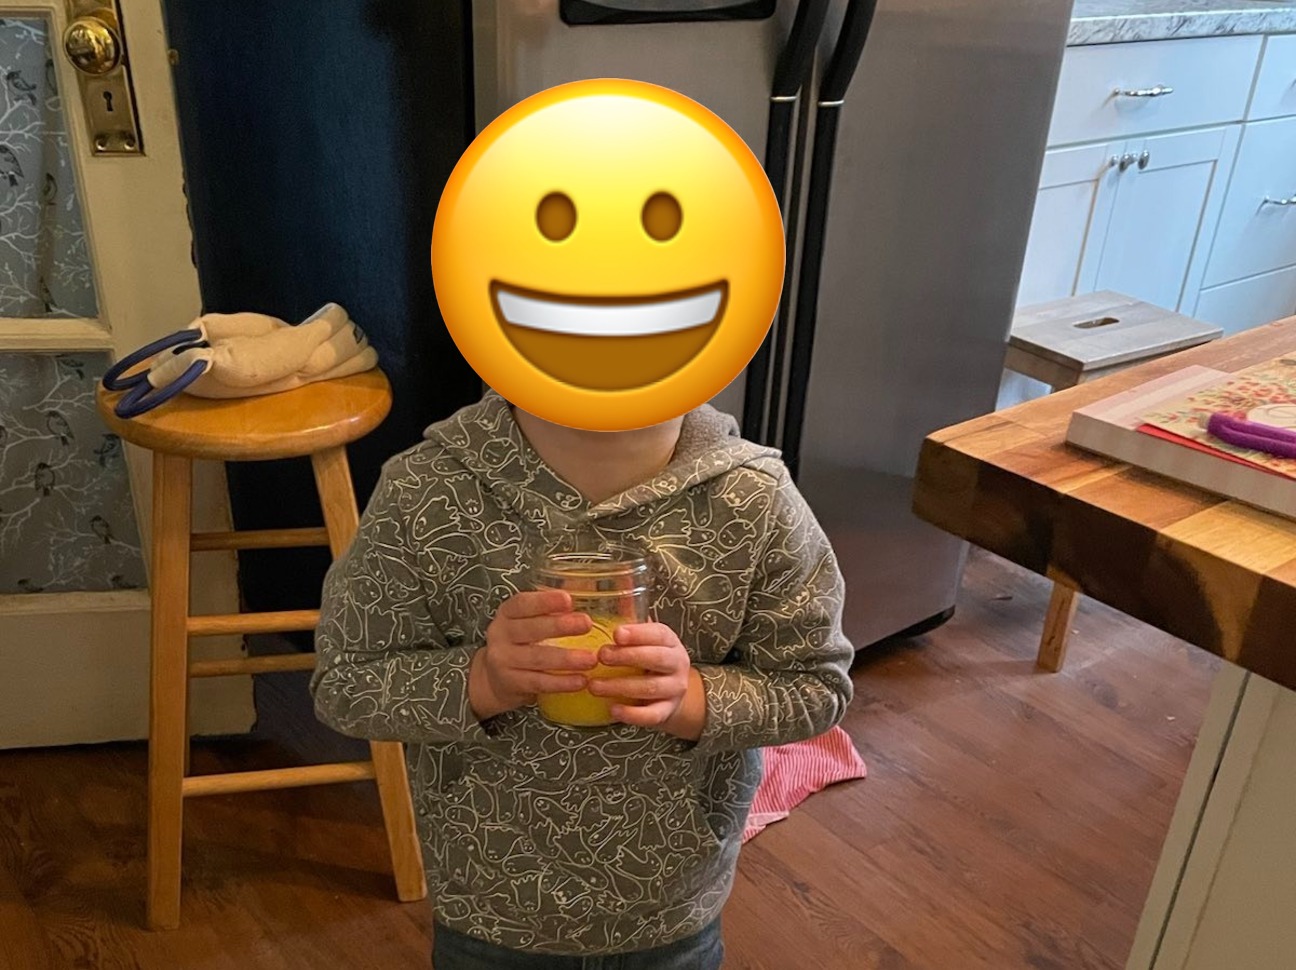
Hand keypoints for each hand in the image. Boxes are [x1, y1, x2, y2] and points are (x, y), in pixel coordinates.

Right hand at [469, 590, 597, 719]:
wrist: (493, 679)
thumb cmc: (520, 643)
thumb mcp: (527, 621)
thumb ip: (550, 610)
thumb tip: (588, 594)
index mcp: (507, 613)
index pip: (523, 603)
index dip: (545, 601)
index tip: (568, 600)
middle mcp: (501, 634)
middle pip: (531, 629)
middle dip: (560, 626)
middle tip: (587, 624)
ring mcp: (504, 660)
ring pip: (537, 658)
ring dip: (566, 659)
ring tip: (591, 659)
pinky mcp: (511, 683)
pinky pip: (539, 682)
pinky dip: (561, 682)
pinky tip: (580, 681)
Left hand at [589, 622, 698, 731]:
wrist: (672, 692)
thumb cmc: (648, 658)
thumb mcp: (644, 639)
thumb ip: (628, 622)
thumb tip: (601, 592)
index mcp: (670, 641)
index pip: (659, 634)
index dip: (639, 633)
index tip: (616, 633)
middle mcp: (677, 663)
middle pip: (657, 659)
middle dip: (628, 657)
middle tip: (600, 656)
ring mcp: (675, 689)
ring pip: (651, 688)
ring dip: (621, 686)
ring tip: (594, 686)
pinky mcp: (667, 712)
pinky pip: (652, 715)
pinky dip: (633, 714)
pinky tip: (612, 710)